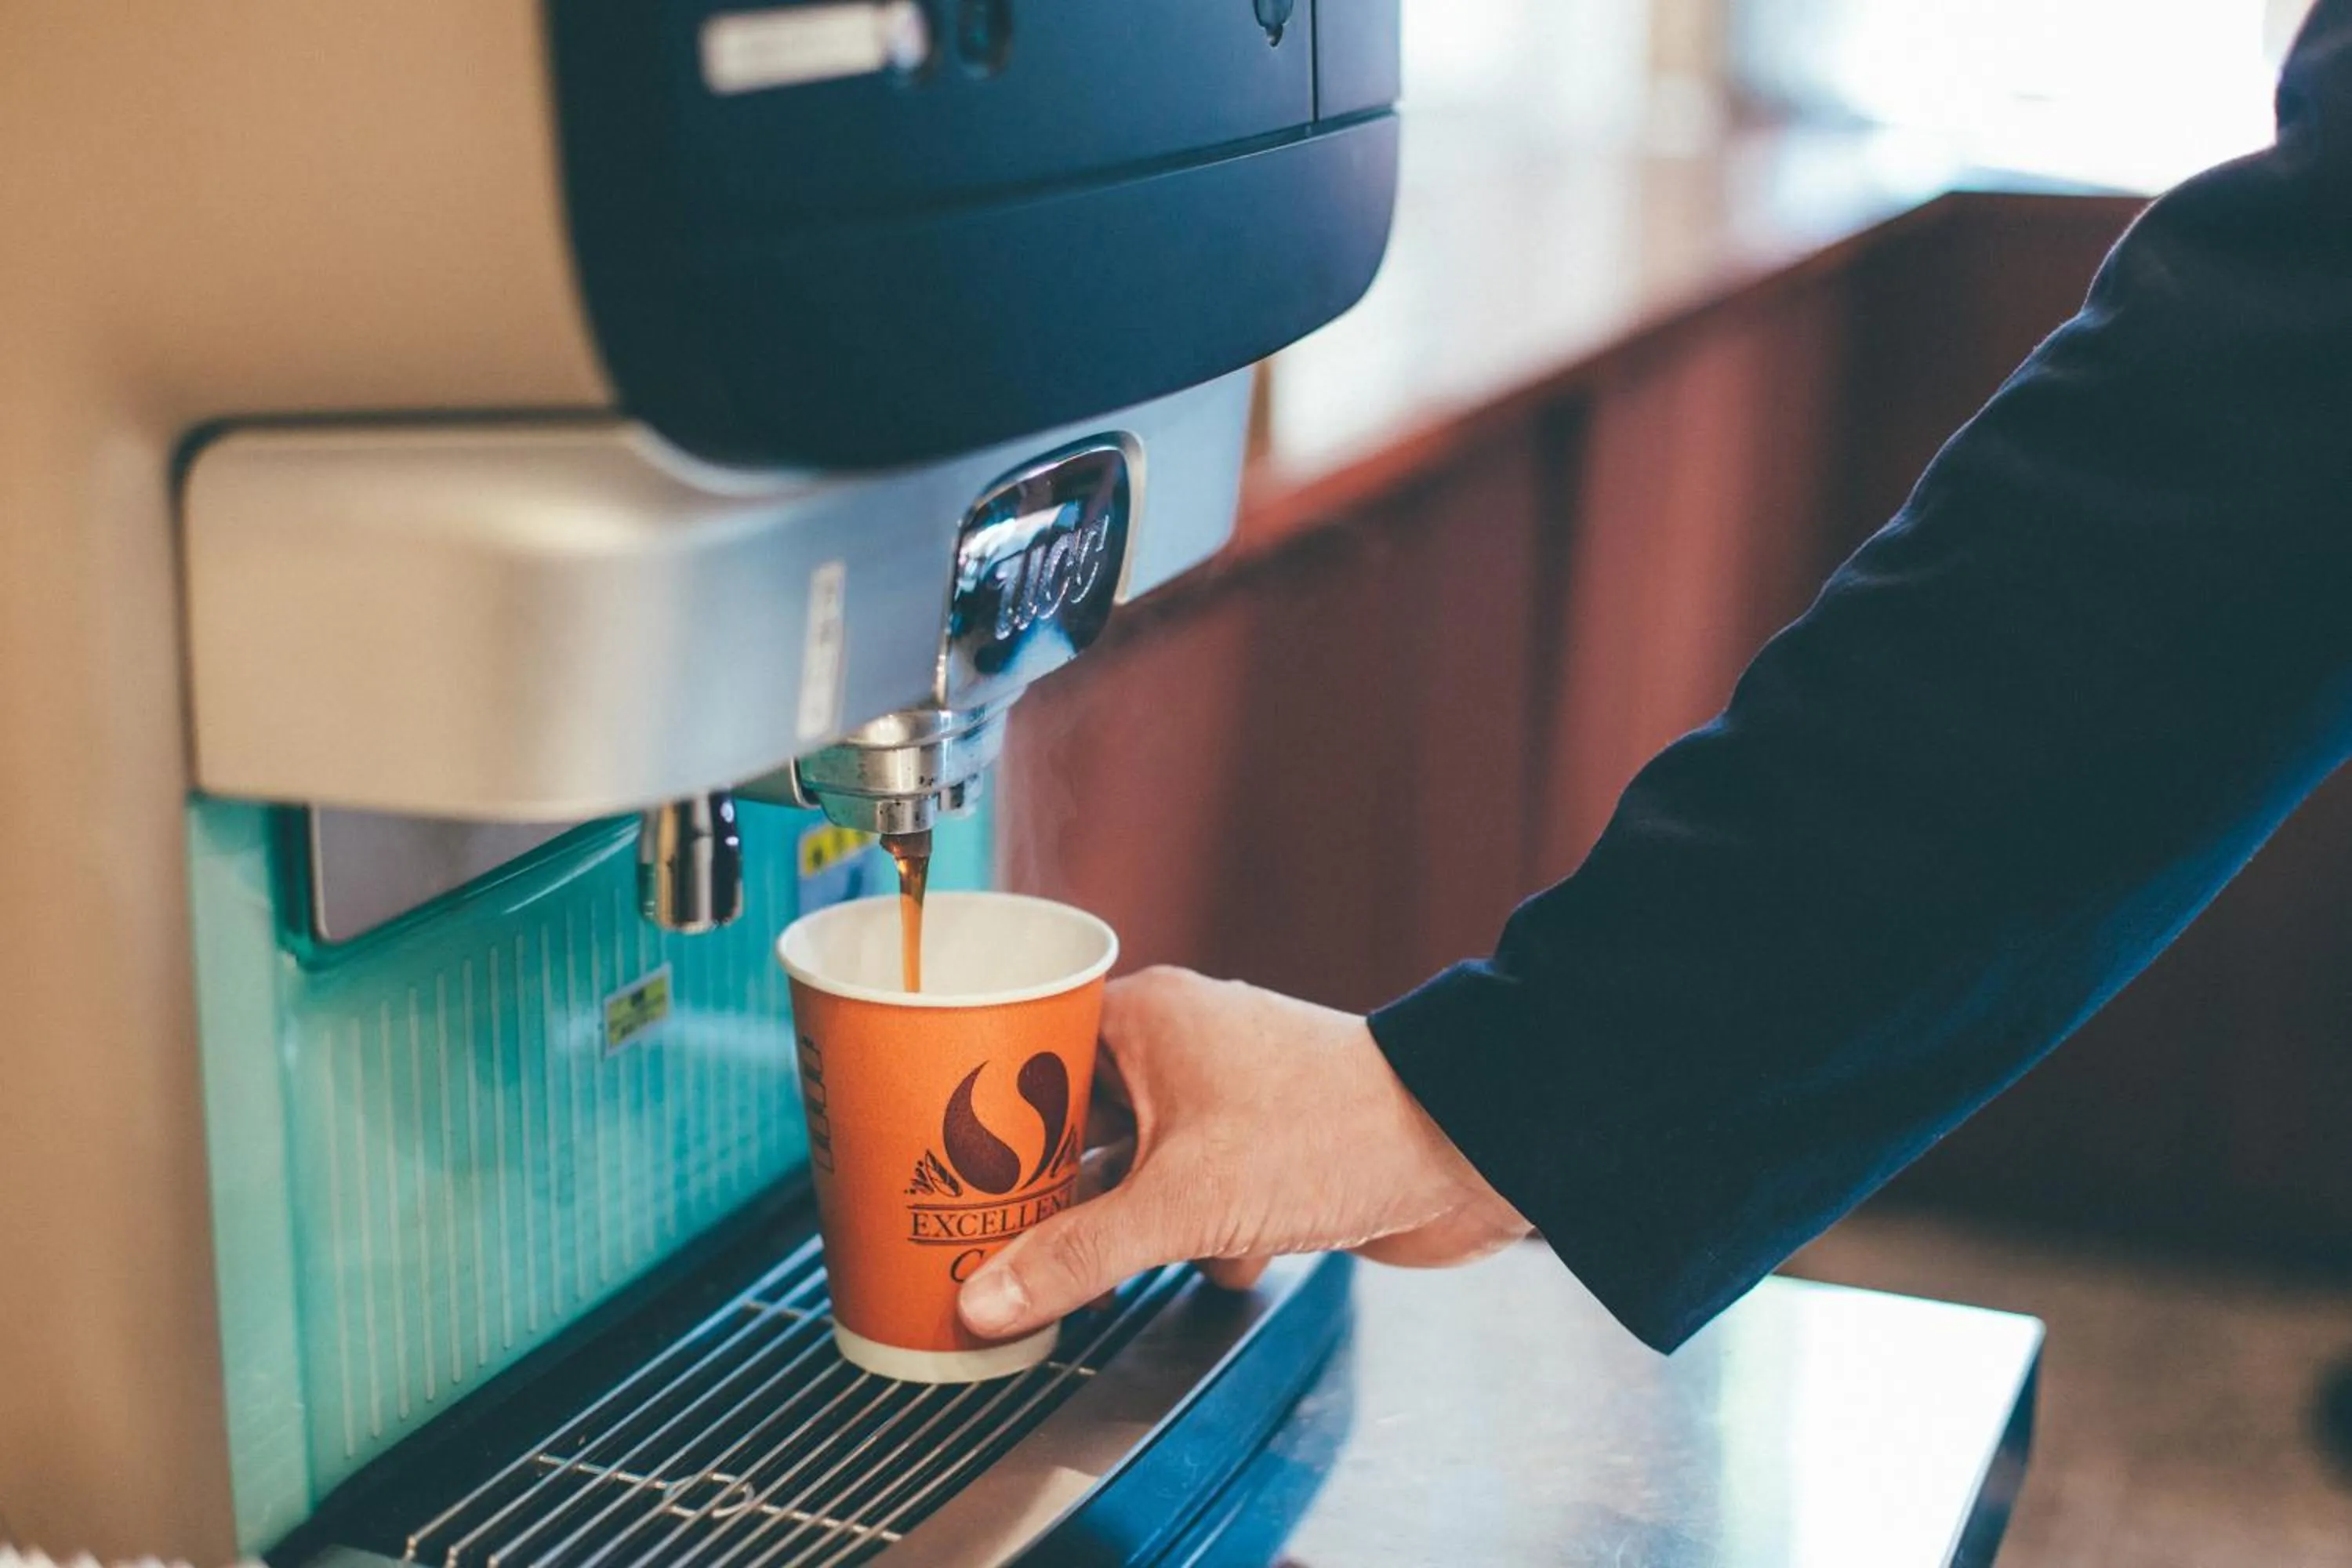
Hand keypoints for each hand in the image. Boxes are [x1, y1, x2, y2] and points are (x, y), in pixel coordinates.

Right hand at [957, 967, 1529, 1340]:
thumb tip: (988, 1295)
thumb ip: (1076, 1255)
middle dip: (1051, 1191)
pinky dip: (1203, 1239)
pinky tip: (1221, 1262)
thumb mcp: (1179, 1204)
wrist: (1463, 1151)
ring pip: (1139, 1171)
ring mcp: (1227, 1102)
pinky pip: (1199, 1200)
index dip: (978, 1109)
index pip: (1028, 1050)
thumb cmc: (1333, 1129)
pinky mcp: (1269, 1154)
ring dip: (1132, 1224)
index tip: (934, 1161)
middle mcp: (1182, 1050)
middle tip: (994, 1237)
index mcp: (1144, 1020)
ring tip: (1094, 1271)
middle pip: (1077, 1123)